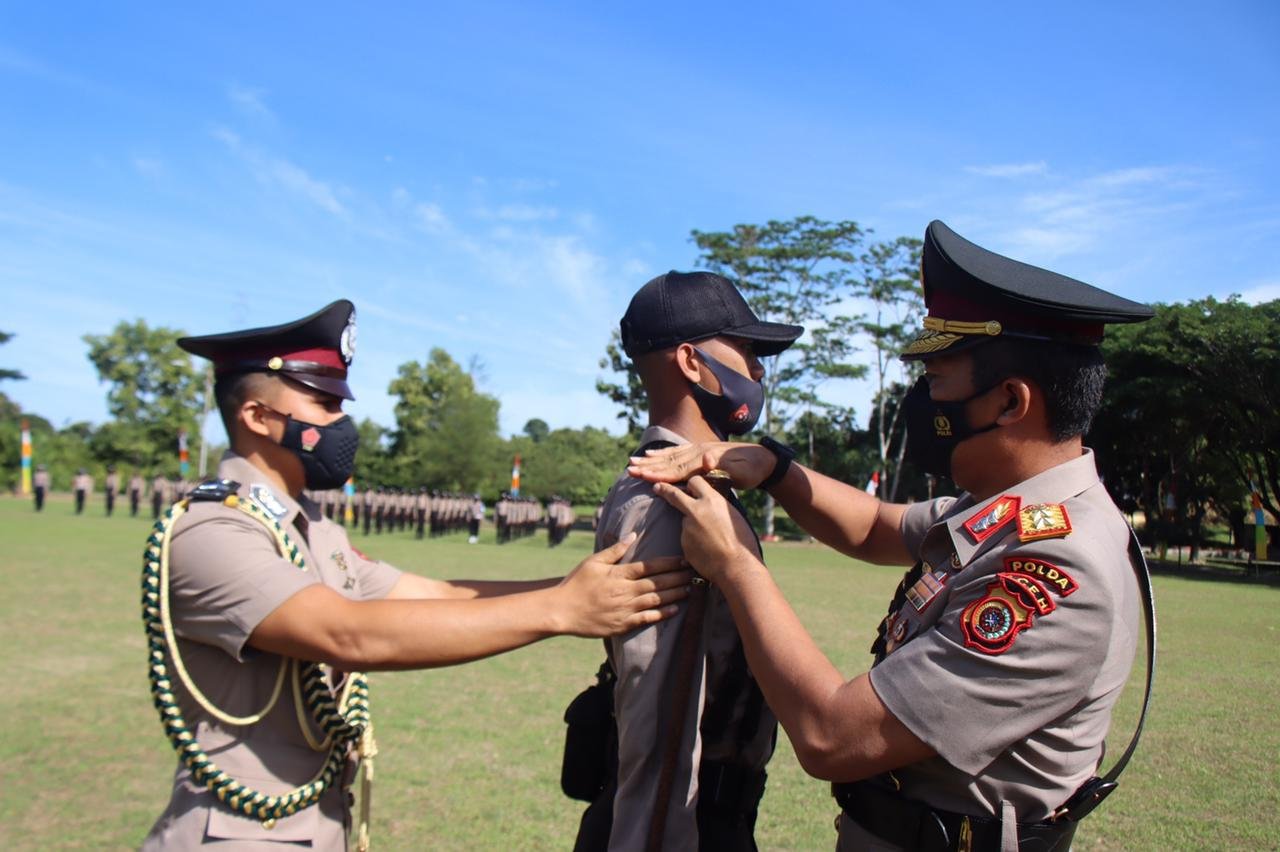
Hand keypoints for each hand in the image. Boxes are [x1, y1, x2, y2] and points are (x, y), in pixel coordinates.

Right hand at [555, 533, 692, 636]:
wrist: (562, 611)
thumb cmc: (576, 583)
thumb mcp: (593, 561)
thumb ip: (615, 549)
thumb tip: (633, 535)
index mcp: (620, 574)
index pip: (651, 566)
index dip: (670, 563)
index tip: (684, 560)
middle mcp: (626, 591)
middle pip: (658, 583)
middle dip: (678, 577)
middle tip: (695, 573)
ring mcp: (625, 609)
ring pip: (656, 600)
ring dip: (675, 594)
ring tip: (690, 589)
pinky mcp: (623, 624)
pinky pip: (647, 618)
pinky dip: (662, 614)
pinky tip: (675, 609)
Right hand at [627, 442, 776, 489]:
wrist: (765, 459)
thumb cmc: (753, 470)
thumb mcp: (742, 470)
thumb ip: (723, 466)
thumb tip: (706, 458)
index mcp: (705, 459)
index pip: (678, 468)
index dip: (659, 472)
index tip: (642, 475)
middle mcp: (699, 452)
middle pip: (670, 460)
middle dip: (648, 465)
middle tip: (629, 468)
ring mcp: (700, 450)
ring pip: (671, 456)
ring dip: (652, 459)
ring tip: (634, 460)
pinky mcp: (702, 452)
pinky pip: (678, 453)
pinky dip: (664, 454)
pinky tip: (654, 455)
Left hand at [652, 477, 758, 584]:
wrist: (736, 565)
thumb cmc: (741, 541)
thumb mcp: (732, 514)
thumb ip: (717, 506)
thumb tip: (709, 502)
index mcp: (712, 500)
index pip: (694, 482)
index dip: (691, 484)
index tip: (685, 486)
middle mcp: (696, 510)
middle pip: (674, 495)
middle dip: (664, 489)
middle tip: (657, 488)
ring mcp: (687, 527)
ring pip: (685, 521)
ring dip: (692, 526)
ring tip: (711, 540)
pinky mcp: (683, 542)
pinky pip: (686, 538)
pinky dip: (693, 542)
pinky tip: (706, 550)